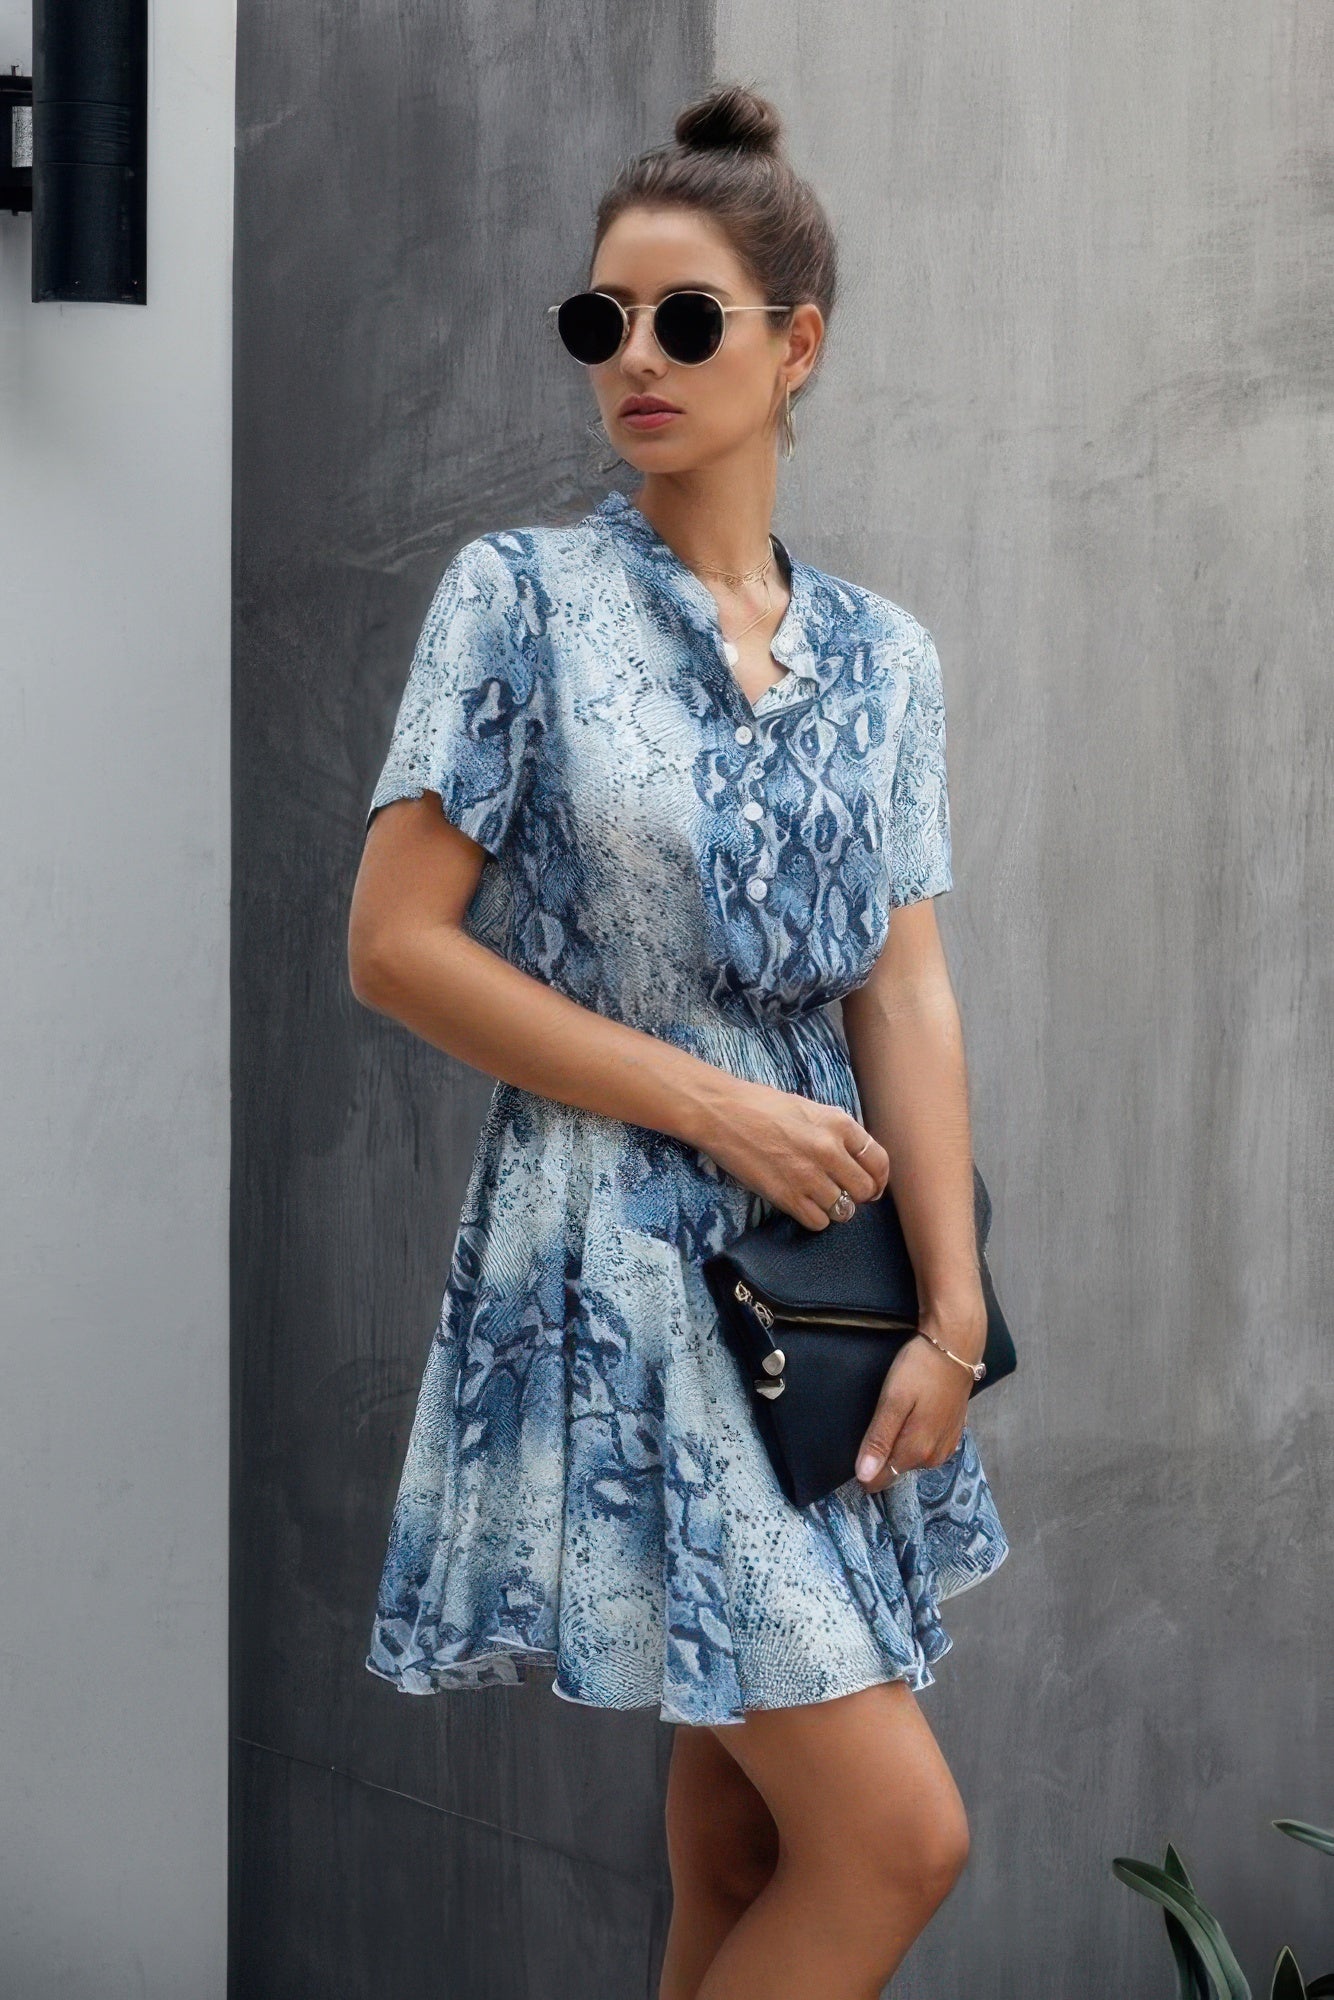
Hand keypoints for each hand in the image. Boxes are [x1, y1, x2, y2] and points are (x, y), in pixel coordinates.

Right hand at [698, 1078, 888, 1229]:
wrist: (722, 1113)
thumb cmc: (762, 1106)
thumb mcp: (810, 1108)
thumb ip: (837, 1133)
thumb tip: (857, 1159)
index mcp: (838, 1124)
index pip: (879, 1161)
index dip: (878, 1178)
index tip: (871, 1185)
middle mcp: (829, 1150)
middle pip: (865, 1190)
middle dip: (858, 1195)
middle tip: (843, 1192)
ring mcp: (808, 1176)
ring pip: (845, 1210)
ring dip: (835, 1207)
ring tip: (818, 1197)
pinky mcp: (787, 1196)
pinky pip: (818, 1222)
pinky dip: (814, 1218)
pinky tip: (803, 1204)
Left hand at [853, 1304, 986, 1493]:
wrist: (955, 1348)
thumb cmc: (919, 1370)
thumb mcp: (892, 1401)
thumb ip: (879, 1440)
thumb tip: (863, 1476)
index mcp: (916, 1452)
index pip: (880, 1480)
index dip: (864, 1467)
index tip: (860, 1442)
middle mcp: (933, 1458)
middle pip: (895, 1468)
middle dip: (883, 1451)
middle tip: (882, 1416)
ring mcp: (946, 1447)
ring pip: (910, 1458)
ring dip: (900, 1441)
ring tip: (899, 1411)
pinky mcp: (952, 1435)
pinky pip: (925, 1447)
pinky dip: (916, 1435)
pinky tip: (914, 1413)